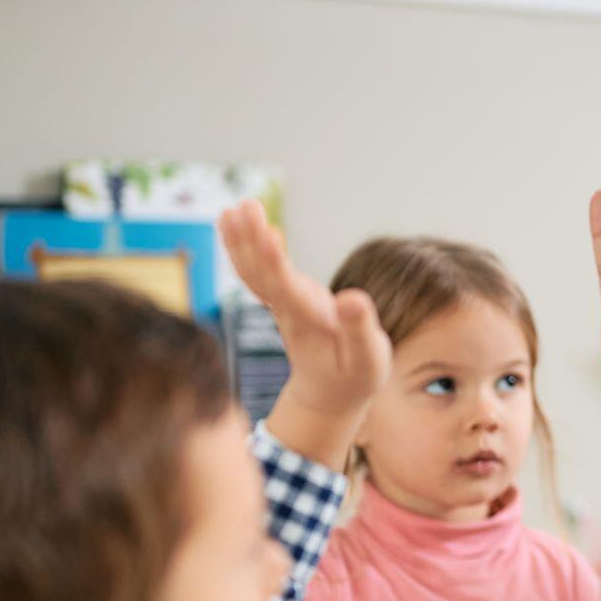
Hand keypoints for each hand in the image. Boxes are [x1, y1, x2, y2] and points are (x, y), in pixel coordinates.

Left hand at [221, 202, 390, 465]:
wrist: (327, 395)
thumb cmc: (353, 376)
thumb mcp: (368, 358)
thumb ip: (360, 330)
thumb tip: (352, 298)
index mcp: (309, 321)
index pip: (286, 289)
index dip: (275, 261)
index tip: (266, 232)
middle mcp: (287, 310)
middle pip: (262, 274)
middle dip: (252, 239)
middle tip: (245, 205)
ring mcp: (279, 305)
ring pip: (252, 271)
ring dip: (240, 239)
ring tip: (232, 207)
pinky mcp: (280, 299)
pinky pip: (254, 271)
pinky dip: (241, 246)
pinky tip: (232, 221)